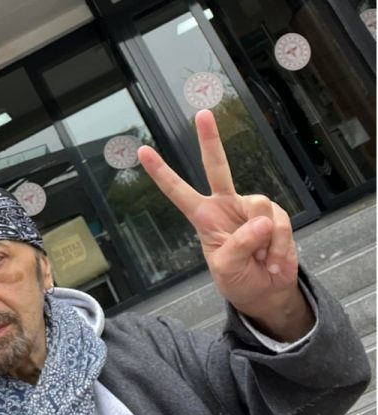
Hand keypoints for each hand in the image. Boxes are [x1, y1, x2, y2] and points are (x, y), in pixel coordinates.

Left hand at [137, 110, 312, 341]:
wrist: (267, 291)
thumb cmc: (238, 279)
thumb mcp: (226, 269)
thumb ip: (238, 246)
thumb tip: (261, 221)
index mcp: (203, 216)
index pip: (178, 191)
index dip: (161, 172)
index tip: (143, 151)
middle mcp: (225, 205)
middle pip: (217, 167)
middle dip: (210, 140)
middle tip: (202, 114)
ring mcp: (251, 208)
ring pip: (260, 207)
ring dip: (264, 242)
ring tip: (260, 260)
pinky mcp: (275, 215)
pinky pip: (279, 223)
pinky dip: (279, 247)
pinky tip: (273, 261)